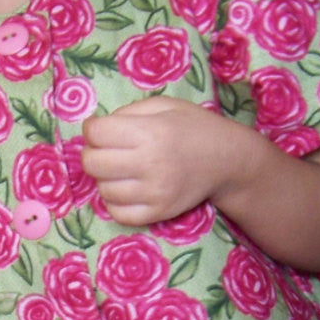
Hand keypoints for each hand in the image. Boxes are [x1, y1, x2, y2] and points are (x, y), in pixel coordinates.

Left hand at [81, 96, 253, 225]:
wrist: (227, 160)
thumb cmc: (193, 127)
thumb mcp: (163, 106)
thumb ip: (128, 113)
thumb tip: (95, 130)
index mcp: (150, 132)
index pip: (96, 133)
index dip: (93, 128)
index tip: (101, 129)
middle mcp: (150, 163)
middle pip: (93, 163)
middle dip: (93, 153)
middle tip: (107, 150)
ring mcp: (154, 192)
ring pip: (103, 190)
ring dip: (105, 178)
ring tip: (120, 169)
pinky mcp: (158, 212)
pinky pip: (118, 213)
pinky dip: (114, 202)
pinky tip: (126, 189)